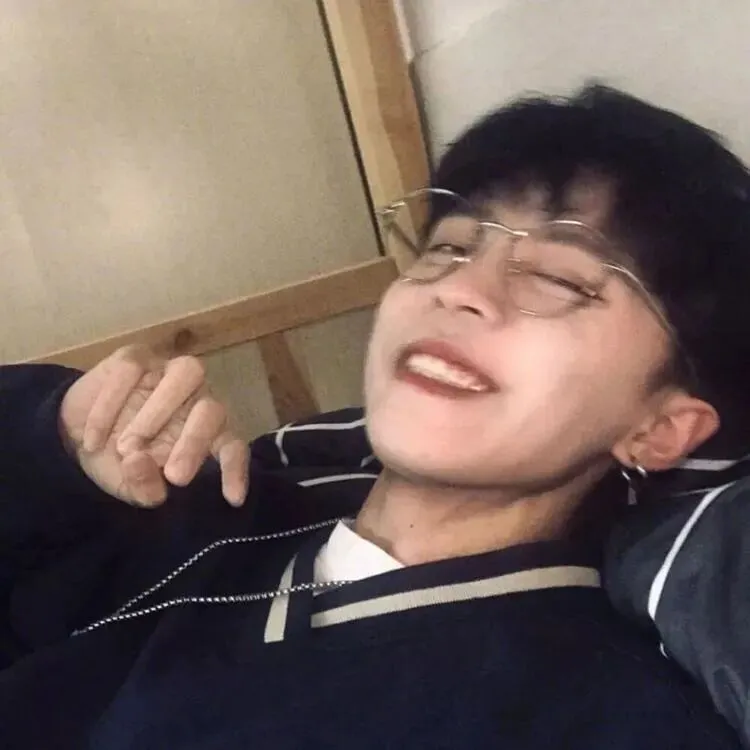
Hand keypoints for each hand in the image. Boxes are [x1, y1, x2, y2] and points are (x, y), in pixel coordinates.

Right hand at [60, 346, 248, 506]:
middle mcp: (196, 398)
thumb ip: (143, 486)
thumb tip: (139, 463)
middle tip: (174, 475)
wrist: (73, 433)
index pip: (232, 446)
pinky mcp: (136, 357)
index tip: (233, 499)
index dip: (235, 469)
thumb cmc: (118, 461)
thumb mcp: (129, 484)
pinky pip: (131, 371)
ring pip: (187, 373)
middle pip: (213, 410)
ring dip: (159, 412)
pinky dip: (109, 408)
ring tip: (126, 449)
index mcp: (207, 433)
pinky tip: (93, 440)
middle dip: (195, 443)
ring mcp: (168, 373)